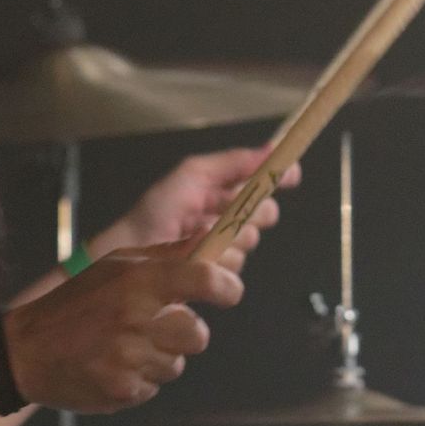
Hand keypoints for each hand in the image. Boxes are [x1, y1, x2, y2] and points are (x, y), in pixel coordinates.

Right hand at [2, 239, 243, 412]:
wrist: (26, 350)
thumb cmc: (78, 301)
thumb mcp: (117, 265)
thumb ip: (169, 255)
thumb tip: (213, 239)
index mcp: (139, 282)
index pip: (204, 279)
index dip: (226, 287)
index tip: (229, 292)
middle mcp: (136, 319)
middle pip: (198, 336)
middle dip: (184, 332)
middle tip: (157, 326)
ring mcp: (129, 359)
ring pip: (176, 364)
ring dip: (159, 357)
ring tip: (125, 345)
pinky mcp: (122, 391)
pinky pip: (153, 386)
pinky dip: (139, 378)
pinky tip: (113, 364)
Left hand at [93, 145, 302, 272]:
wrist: (133, 252)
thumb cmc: (155, 212)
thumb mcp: (193, 174)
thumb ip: (234, 161)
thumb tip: (271, 148)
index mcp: (220, 192)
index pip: (260, 184)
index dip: (275, 178)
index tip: (291, 175)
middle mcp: (226, 220)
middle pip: (263, 213)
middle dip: (251, 210)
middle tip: (226, 209)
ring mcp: (223, 249)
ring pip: (249, 240)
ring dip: (228, 236)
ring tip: (198, 234)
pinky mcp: (218, 277)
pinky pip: (236, 267)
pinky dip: (219, 258)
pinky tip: (198, 254)